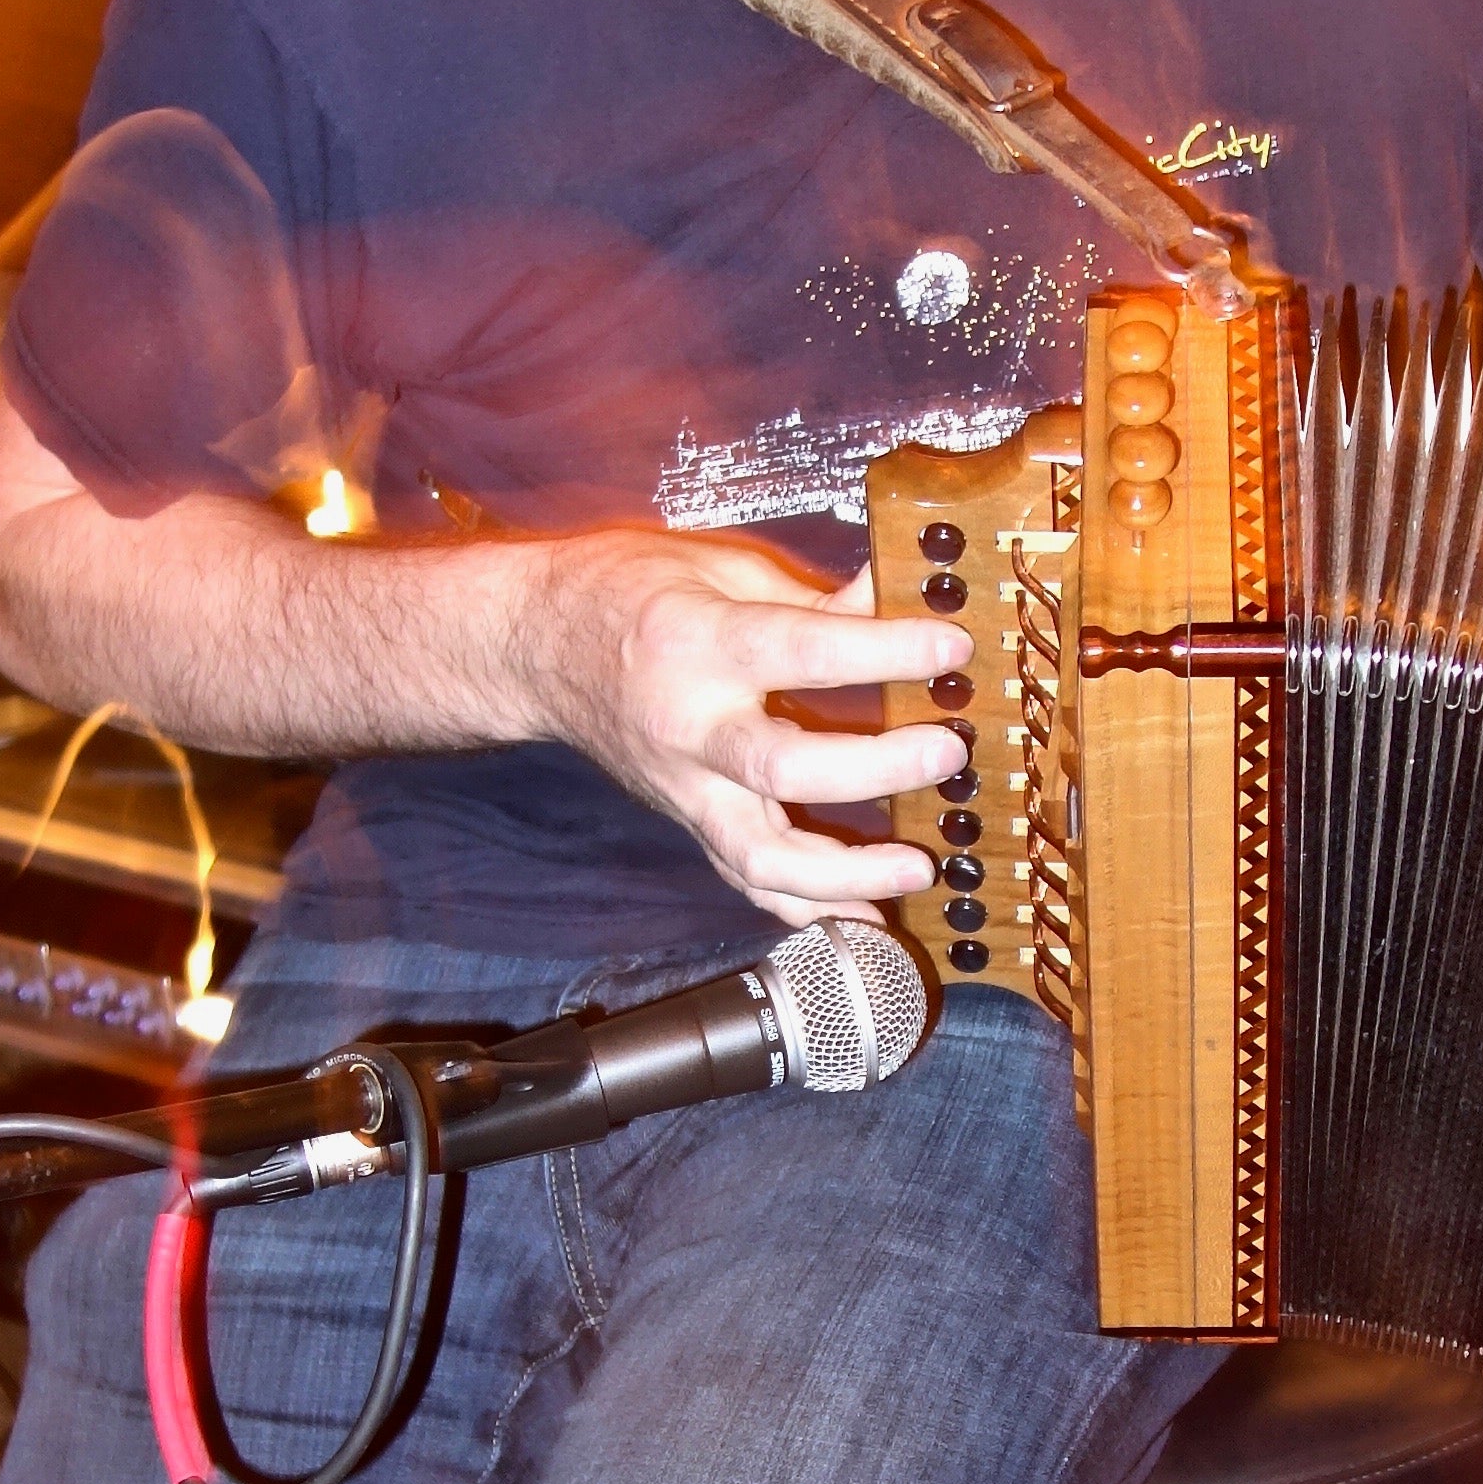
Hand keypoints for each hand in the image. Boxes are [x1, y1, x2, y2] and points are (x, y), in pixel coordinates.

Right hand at [513, 534, 963, 924]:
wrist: (531, 647)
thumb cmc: (622, 592)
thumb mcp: (714, 567)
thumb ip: (808, 597)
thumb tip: (897, 602)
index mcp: (698, 642)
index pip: (805, 652)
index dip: (886, 652)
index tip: (951, 648)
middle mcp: (689, 726)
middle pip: (786, 769)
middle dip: (877, 769)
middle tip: (944, 751)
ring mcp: (685, 787)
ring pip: (763, 856)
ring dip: (846, 874)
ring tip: (917, 868)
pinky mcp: (687, 821)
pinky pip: (746, 881)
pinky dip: (807, 909)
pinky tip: (868, 917)